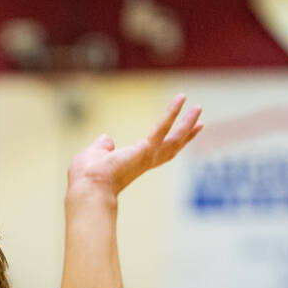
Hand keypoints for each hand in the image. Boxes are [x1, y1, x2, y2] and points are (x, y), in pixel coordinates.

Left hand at [67, 94, 201, 198]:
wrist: (88, 187)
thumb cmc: (87, 176)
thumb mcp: (94, 155)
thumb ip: (102, 146)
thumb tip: (106, 138)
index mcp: (133, 164)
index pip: (155, 153)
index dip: (168, 144)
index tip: (179, 136)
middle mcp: (144, 162)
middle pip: (171, 148)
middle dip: (186, 136)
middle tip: (200, 122)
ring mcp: (148, 157)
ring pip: (174, 139)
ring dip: (187, 123)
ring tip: (198, 107)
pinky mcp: (146, 149)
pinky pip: (162, 127)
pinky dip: (172, 113)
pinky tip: (181, 99)